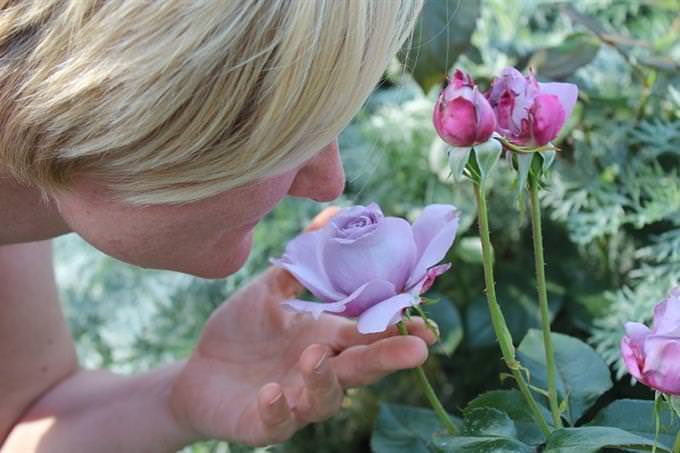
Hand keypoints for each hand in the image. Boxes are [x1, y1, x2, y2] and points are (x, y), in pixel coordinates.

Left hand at [169, 209, 435, 446]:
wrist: (198, 371)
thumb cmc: (241, 331)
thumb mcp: (269, 290)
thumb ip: (302, 261)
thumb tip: (332, 214)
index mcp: (325, 339)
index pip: (368, 333)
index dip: (397, 329)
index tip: (426, 325)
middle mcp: (318, 372)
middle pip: (360, 367)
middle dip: (388, 358)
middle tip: (417, 350)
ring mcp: (294, 400)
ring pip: (324, 399)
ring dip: (324, 380)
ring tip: (315, 355)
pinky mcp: (264, 423)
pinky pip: (277, 423)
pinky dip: (277, 409)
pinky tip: (270, 392)